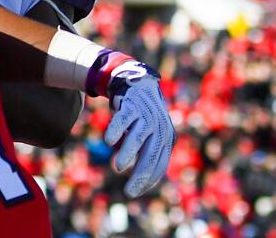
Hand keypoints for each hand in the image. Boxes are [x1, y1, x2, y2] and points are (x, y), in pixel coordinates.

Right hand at [104, 61, 174, 198]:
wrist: (138, 82)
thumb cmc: (143, 115)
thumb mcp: (150, 133)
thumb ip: (147, 151)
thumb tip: (142, 178)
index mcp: (166, 137)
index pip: (159, 164)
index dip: (148, 179)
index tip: (135, 192)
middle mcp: (159, 127)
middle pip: (151, 155)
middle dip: (140, 175)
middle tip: (130, 192)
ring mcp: (145, 116)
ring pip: (138, 138)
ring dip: (128, 153)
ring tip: (119, 168)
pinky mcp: (131, 105)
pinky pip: (123, 119)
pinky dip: (116, 129)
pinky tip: (109, 141)